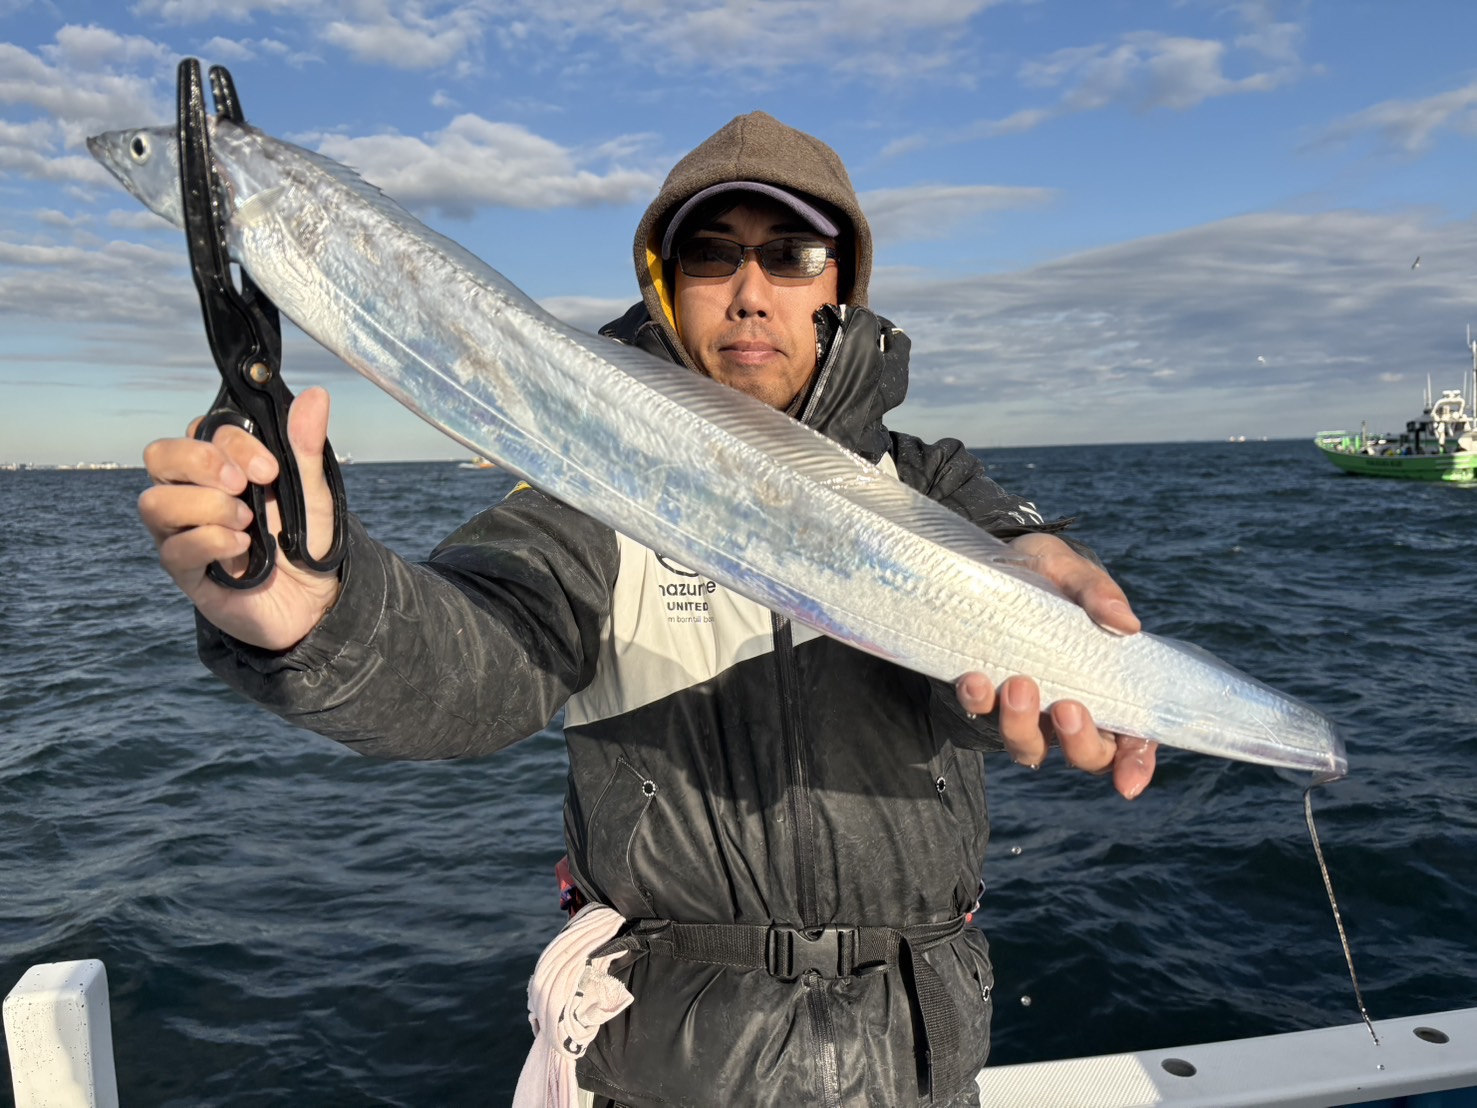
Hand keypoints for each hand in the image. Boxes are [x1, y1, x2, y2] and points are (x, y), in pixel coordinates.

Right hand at [138, 386, 341, 650]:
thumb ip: (306, 447)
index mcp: (222, 466)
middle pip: (158, 456)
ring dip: (206, 506)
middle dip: (200, 462)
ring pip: (155, 503)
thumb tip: (315, 395)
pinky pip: (174, 549)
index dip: (232, 443)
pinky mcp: (186, 571)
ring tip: (246, 522)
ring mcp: (184, 532)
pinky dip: (211, 542)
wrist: (316, 600)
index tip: (270, 467)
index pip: (201, 431)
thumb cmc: (307, 540)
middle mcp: (193, 494)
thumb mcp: (313, 492)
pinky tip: (243, 549)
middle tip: (243, 485)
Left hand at [954, 532, 1157, 799]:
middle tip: (1067, 707)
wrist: (993, 561)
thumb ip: (1099, 593)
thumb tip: (1125, 624)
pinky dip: (978, 701)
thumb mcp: (1074, 572)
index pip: (1135, 738)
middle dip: (1078, 742)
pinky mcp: (984, 696)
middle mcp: (1072, 708)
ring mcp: (1027, 709)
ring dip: (1023, 725)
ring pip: (1029, 746)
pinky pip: (980, 714)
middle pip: (1086, 755)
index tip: (1127, 784)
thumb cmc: (1051, 573)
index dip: (1136, 765)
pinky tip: (973, 678)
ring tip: (1017, 684)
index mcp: (1112, 686)